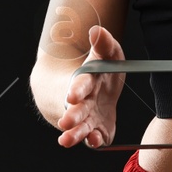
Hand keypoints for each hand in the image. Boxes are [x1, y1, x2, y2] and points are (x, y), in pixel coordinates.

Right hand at [56, 25, 125, 147]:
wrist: (90, 92)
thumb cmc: (99, 72)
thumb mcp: (106, 54)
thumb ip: (103, 44)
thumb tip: (97, 30)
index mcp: (85, 82)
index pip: (80, 85)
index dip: (77, 90)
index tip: (72, 95)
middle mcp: (84, 102)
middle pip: (77, 110)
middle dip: (71, 115)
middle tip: (65, 121)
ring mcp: (89, 118)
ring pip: (80, 128)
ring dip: (74, 134)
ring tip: (67, 140)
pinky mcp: (97, 129)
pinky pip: (95, 138)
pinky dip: (94, 141)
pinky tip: (94, 141)